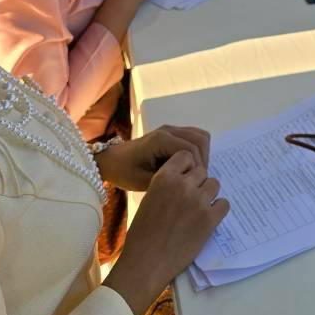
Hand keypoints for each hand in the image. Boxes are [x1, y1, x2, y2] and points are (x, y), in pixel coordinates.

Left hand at [96, 124, 211, 191]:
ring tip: (194, 173)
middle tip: (197, 179)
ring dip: (202, 154)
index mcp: (161, 140)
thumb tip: (191, 182)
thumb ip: (168, 180)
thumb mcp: (144, 182)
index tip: (193, 184)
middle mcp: (168, 130)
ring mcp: (170, 129)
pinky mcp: (171, 133)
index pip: (191, 150)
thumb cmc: (125, 172)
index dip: (197, 167)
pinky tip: (190, 165)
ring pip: (200, 136)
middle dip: (203, 160)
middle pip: (200, 139)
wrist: (112, 161)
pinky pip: (193, 136)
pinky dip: (197, 149)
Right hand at [105, 151, 228, 314]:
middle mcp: (182, 185)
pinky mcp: (210, 219)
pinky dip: (218, 209)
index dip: (187, 167)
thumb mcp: (149, 198)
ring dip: (208, 194)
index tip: (184, 179)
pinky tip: (208, 217)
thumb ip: (167, 185)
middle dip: (197, 183)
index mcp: (164, 177)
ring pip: (214, 184)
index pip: (186, 156)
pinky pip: (224, 203)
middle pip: (202, 171)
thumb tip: (186, 179)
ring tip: (198, 209)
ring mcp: (198, 201)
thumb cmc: (143, 232)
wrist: (147, 261)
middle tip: (190, 199)